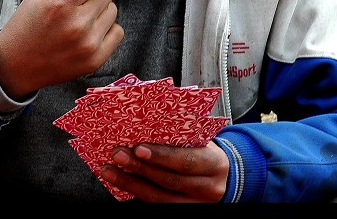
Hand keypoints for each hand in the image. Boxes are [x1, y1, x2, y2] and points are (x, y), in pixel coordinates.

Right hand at [0, 0, 121, 98]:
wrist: (17, 64)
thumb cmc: (29, 21)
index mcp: (61, 2)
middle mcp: (77, 24)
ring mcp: (88, 44)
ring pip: (114, 10)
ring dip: (102, 8)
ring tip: (80, 16)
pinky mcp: (96, 60)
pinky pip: (118, 31)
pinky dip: (107, 28)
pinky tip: (88, 31)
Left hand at [99, 140, 228, 202]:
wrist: (225, 178)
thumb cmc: (209, 155)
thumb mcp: (203, 143)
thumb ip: (182, 138)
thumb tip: (147, 126)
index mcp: (214, 164)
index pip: (187, 161)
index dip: (162, 156)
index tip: (139, 148)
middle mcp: (207, 188)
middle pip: (169, 180)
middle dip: (140, 168)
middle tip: (118, 155)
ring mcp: (194, 204)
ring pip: (159, 198)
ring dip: (130, 184)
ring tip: (111, 171)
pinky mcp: (182, 211)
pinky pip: (156, 205)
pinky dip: (136, 193)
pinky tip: (123, 183)